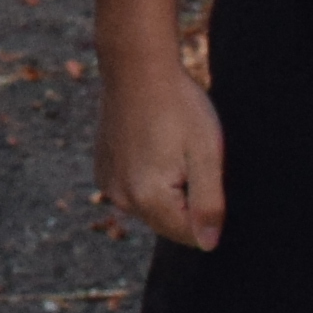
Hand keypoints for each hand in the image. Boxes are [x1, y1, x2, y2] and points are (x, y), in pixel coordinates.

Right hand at [100, 35, 224, 248]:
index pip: (192, 235)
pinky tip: (154, 144)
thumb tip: (208, 244)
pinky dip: (149, 176)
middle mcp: (121, 198)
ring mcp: (108, 184)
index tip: (204, 170)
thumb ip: (209, 205)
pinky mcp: (103, 169)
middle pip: (170, 223)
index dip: (210, 209)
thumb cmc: (179, 107)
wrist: (137, 68)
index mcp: (148, 198)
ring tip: (170, 146)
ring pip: (153, 206)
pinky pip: (135, 190)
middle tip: (189, 155)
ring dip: (168, 188)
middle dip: (187, 199)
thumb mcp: (206, 155)